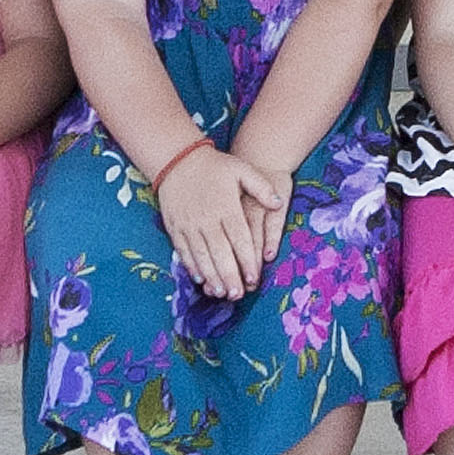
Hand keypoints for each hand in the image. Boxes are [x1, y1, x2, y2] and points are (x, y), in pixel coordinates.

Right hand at [158, 143, 286, 300]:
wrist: (177, 160)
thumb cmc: (215, 166)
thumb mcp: (242, 169)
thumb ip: (261, 187)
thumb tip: (278, 203)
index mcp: (226, 207)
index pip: (239, 238)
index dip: (247, 259)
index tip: (254, 277)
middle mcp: (206, 219)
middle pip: (220, 252)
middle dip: (229, 275)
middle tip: (238, 294)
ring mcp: (189, 225)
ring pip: (200, 255)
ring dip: (211, 276)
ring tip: (221, 293)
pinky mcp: (175, 228)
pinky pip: (183, 251)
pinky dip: (191, 267)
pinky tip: (200, 280)